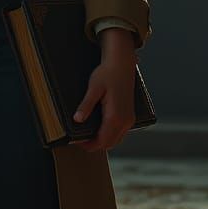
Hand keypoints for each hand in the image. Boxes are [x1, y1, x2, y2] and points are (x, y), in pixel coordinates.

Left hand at [71, 28, 135, 152]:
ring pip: (116, 139)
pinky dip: (110, 135)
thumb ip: (86, 105)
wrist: (122, 64)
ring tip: (89, 134)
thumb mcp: (94, 88)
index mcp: (115, 116)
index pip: (102, 141)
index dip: (89, 145)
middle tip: (81, 139)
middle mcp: (125, 121)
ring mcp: (129, 119)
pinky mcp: (130, 115)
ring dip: (103, 140)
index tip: (77, 142)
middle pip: (109, 144)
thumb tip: (77, 119)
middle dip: (95, 145)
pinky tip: (100, 128)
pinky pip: (120, 132)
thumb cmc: (107, 73)